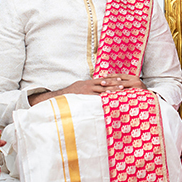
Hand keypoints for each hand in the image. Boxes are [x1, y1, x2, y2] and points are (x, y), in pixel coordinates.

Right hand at [29, 75, 147, 105]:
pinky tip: (109, 101)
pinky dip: (102, 99)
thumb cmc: (71, 94)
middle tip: (123, 86)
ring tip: (119, 92)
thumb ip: (89, 88)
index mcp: (88, 82)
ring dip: (110, 91)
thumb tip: (98, 90)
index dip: (112, 80)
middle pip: (104, 84)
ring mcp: (86, 92)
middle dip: (114, 85)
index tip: (120, 80)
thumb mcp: (80, 88)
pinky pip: (94, 99)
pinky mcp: (83, 98)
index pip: (103, 80)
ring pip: (100, 91)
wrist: (59, 97)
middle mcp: (88, 85)